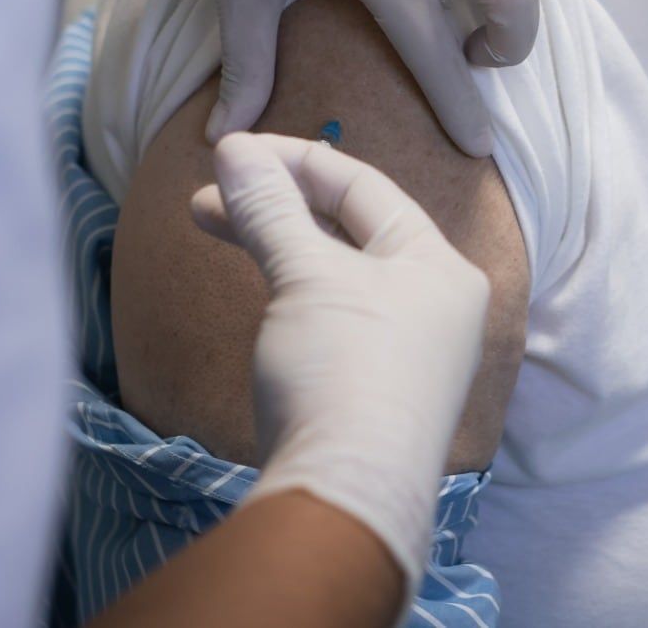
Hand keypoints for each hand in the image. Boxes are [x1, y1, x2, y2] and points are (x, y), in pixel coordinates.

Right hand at [191, 132, 490, 591]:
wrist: (346, 499)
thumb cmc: (342, 374)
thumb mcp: (304, 277)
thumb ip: (270, 208)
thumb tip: (235, 147)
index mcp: (439, 265)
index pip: (363, 186)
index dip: (294, 161)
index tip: (230, 152)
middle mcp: (435, 304)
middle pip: (348, 227)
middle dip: (275, 204)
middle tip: (208, 194)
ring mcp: (407, 350)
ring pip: (335, 271)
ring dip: (275, 242)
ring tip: (212, 222)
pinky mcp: (372, 390)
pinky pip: (331, 314)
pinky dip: (290, 288)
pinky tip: (256, 281)